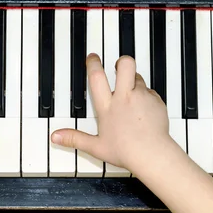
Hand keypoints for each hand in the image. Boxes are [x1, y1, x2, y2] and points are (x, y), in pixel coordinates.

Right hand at [51, 53, 172, 172]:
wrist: (153, 155)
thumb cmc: (126, 151)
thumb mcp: (95, 147)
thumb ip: (74, 139)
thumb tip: (56, 137)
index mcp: (107, 106)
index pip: (96, 76)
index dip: (93, 63)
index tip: (93, 57)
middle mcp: (125, 98)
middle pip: (125, 65)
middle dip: (121, 61)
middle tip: (118, 65)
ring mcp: (142, 97)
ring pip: (139, 77)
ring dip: (134, 81)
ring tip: (131, 95)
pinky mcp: (157, 102)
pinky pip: (151, 92)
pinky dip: (147, 96)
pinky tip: (144, 109)